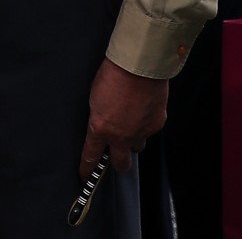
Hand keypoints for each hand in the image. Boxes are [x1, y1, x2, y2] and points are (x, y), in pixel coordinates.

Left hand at [79, 59, 167, 180]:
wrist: (139, 66)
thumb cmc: (113, 75)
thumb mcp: (95, 96)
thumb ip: (99, 115)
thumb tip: (102, 121)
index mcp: (100, 128)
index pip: (91, 156)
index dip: (87, 168)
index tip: (85, 175)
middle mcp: (121, 136)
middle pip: (121, 163)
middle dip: (118, 164)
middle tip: (116, 159)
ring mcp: (141, 132)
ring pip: (138, 146)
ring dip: (133, 140)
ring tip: (131, 123)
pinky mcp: (156, 124)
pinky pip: (150, 130)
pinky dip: (146, 123)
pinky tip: (143, 108)